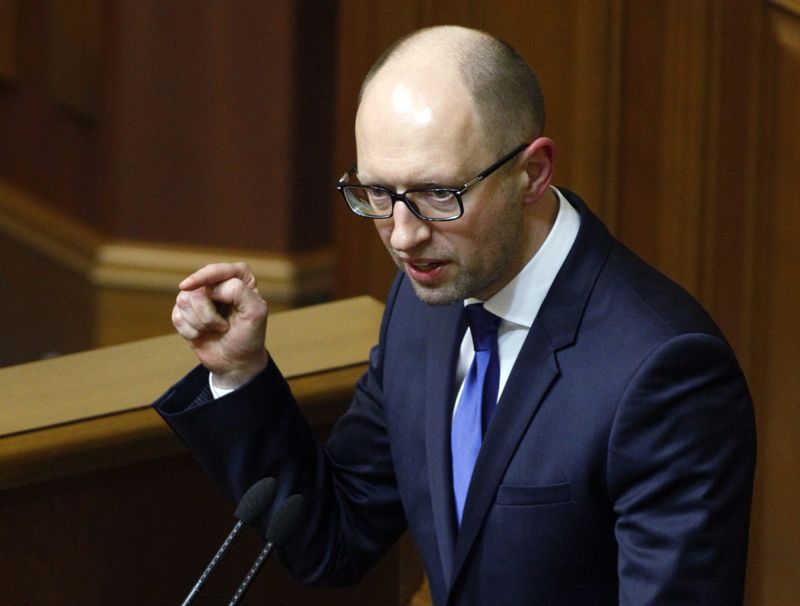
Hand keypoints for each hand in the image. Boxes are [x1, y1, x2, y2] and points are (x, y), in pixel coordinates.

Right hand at [172, 262, 268, 388]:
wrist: (235, 363)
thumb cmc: (249, 337)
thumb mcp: (255, 313)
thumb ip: (239, 292)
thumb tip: (210, 288)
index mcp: (240, 278)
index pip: (219, 270)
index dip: (204, 277)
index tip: (189, 286)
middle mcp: (218, 284)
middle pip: (197, 287)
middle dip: (207, 313)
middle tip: (223, 326)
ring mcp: (200, 297)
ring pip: (184, 300)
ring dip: (200, 323)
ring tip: (215, 330)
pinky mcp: (186, 312)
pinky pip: (177, 316)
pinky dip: (189, 330)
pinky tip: (202, 335)